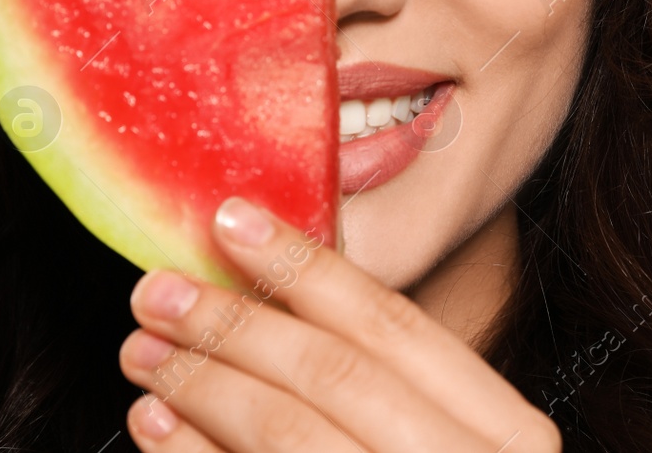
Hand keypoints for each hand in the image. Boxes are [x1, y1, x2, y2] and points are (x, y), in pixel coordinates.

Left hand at [119, 197, 562, 452]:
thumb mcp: (457, 447)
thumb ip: (395, 390)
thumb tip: (280, 295)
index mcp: (508, 435)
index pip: (395, 328)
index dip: (306, 268)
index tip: (233, 221)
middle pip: (333, 375)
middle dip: (235, 323)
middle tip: (156, 289)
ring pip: (288, 436)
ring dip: (203, 384)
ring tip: (143, 350)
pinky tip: (157, 427)